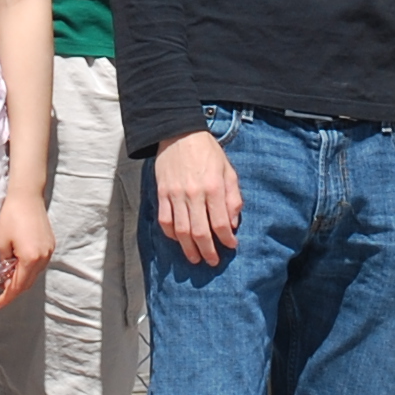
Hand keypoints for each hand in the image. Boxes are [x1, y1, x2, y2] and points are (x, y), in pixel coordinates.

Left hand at [0, 188, 54, 311]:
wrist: (26, 195)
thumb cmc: (11, 216)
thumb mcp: (1, 243)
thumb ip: (4, 263)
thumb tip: (3, 275)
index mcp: (30, 258)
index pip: (18, 286)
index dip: (6, 297)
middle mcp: (43, 257)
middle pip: (28, 283)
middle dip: (13, 289)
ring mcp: (49, 251)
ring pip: (34, 274)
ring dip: (21, 279)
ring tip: (6, 278)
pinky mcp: (50, 244)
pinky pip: (39, 264)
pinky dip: (28, 269)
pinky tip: (17, 265)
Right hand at [153, 130, 241, 268]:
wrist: (179, 132)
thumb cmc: (207, 151)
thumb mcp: (228, 170)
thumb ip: (233, 197)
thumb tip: (232, 223)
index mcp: (214, 188)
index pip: (220, 223)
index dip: (227, 239)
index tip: (231, 246)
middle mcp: (194, 194)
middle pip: (200, 232)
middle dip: (208, 251)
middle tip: (212, 261)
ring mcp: (176, 195)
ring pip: (181, 230)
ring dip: (188, 248)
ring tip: (195, 259)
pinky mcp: (162, 193)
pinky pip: (165, 220)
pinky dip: (171, 233)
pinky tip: (178, 239)